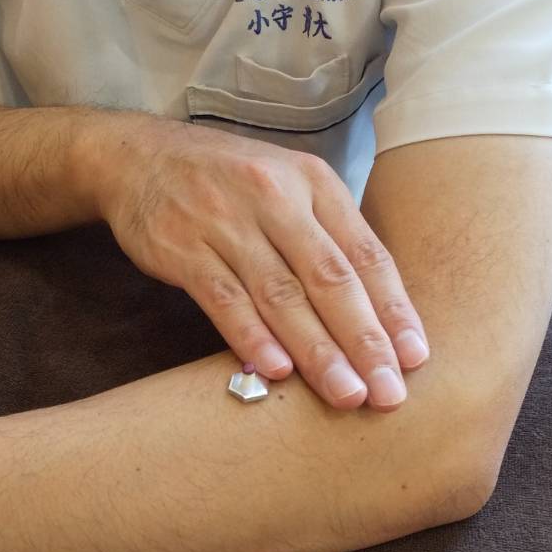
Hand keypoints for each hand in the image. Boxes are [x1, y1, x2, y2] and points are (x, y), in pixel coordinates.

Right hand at [96, 114, 429, 410]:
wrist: (137, 157)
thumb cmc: (229, 182)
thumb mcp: (289, 187)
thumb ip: (330, 238)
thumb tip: (381, 311)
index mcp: (313, 183)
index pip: (366, 253)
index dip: (393, 309)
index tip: (415, 358)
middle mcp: (275, 197)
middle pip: (330, 278)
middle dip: (364, 340)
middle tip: (388, 392)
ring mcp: (225, 221)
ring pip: (281, 295)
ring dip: (317, 350)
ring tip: (345, 393)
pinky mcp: (182, 247)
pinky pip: (224, 298)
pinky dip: (251, 336)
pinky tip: (277, 370)